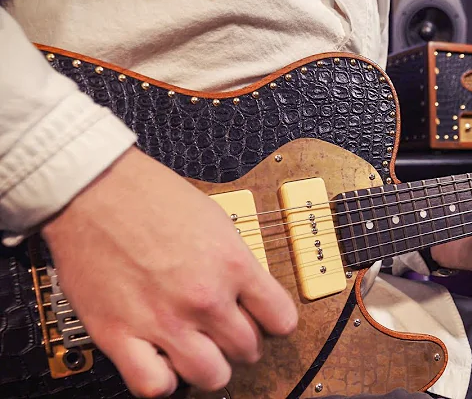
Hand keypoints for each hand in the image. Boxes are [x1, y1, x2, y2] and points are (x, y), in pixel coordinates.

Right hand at [41, 147, 297, 396]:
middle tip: (226, 331)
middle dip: (241, 343)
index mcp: (233, 265)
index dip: (274, 323)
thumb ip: (236, 262)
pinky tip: (162, 361)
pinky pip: (154, 386)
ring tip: (198, 350)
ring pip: (211, 376)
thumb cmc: (151, 196)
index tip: (265, 322)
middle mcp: (204, 298)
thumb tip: (249, 292)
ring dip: (210, 367)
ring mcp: (164, 320)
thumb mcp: (216, 219)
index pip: (281, 320)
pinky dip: (163, 381)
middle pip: (248, 350)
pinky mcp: (120, 334)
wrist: (94, 189)